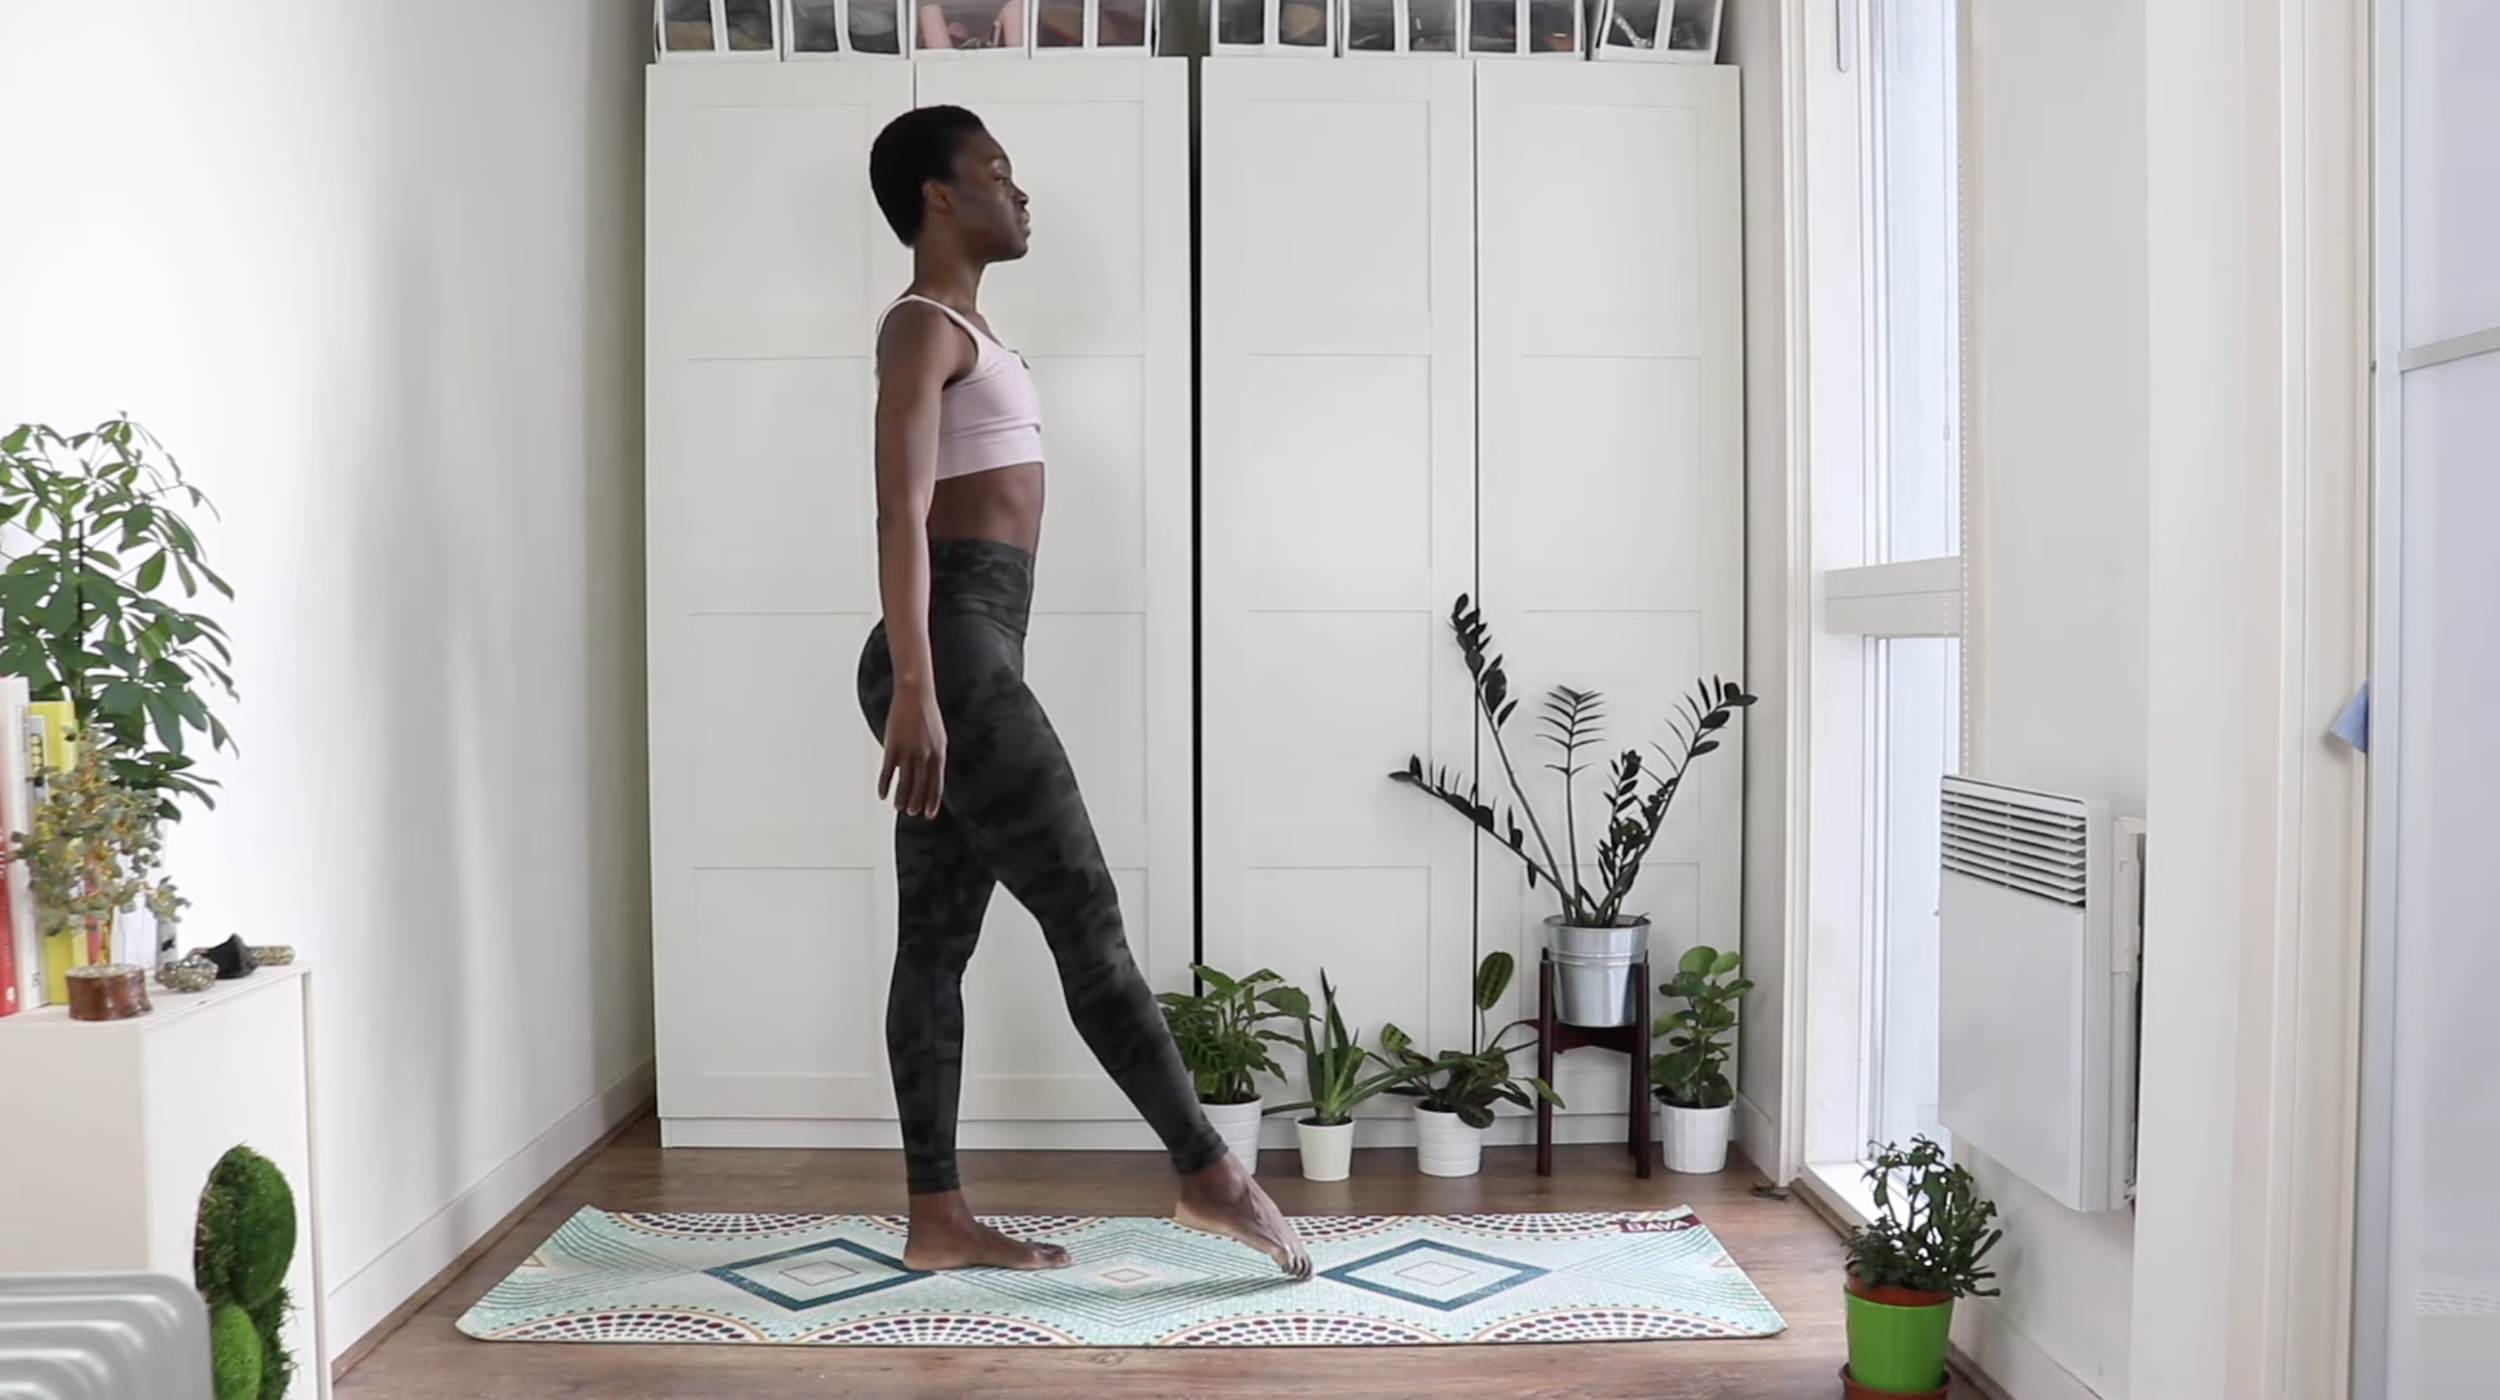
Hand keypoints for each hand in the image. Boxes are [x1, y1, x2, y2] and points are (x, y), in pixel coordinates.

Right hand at [879, 686, 946, 818]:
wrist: (915, 696)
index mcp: (939, 754)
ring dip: (901, 797)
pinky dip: (884, 784)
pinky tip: (882, 794)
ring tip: (899, 807)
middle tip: (912, 812)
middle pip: (920, 787)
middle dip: (916, 802)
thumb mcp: (939, 738)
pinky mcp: (892, 747)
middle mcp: (925, 756)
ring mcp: (908, 752)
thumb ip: (935, 758)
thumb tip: (931, 776)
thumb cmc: (927, 716)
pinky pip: (888, 772)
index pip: (936, 785)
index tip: (929, 815)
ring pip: (904, 782)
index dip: (932, 801)